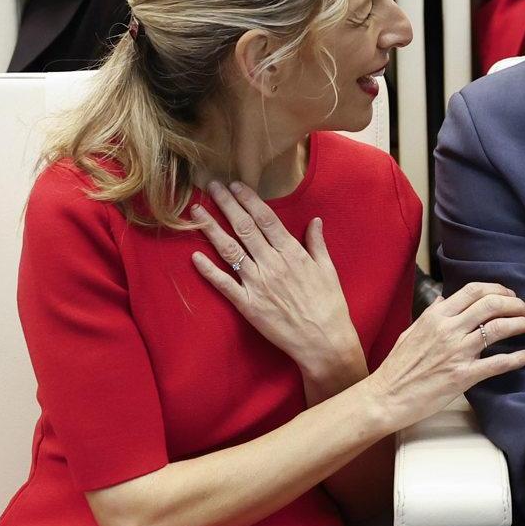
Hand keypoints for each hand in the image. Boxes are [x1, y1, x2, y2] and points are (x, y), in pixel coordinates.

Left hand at [190, 181, 360, 382]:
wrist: (324, 340)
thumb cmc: (330, 305)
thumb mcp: (328, 270)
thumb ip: (317, 244)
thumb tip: (314, 221)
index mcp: (293, 253)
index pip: (266, 219)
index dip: (248, 200)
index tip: (235, 185)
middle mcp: (272, 264)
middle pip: (244, 228)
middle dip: (226, 205)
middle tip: (211, 187)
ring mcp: (257, 284)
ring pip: (229, 250)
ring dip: (211, 229)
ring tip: (195, 213)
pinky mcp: (248, 305)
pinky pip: (224, 284)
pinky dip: (208, 270)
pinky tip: (194, 256)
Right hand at [362, 282, 524, 432]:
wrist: (385, 397)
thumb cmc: (397, 367)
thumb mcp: (410, 332)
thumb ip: (431, 314)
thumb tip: (444, 297)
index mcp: (436, 316)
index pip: (474, 290)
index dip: (498, 289)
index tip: (509, 296)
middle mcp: (448, 329)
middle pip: (491, 304)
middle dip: (515, 304)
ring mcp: (456, 352)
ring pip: (498, 328)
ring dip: (520, 324)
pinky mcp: (463, 375)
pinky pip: (497, 363)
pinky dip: (516, 358)